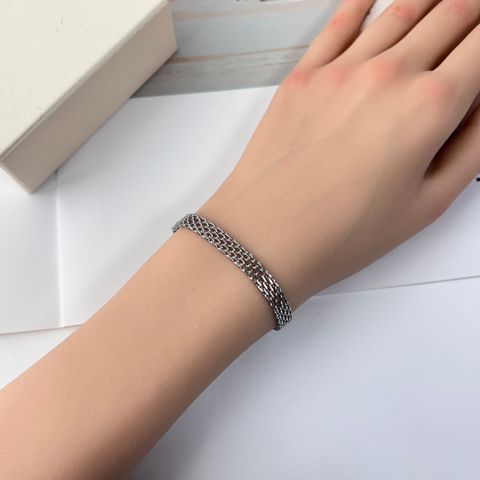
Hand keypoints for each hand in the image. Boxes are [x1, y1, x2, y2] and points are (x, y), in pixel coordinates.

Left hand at [198, 0, 479, 309]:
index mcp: (428, 107)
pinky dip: (364, 2)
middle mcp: (387, 75)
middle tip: (473, 18)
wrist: (265, 238)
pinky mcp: (303, 76)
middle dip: (470, 12)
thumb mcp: (427, 203)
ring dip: (431, 0)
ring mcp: (339, 70)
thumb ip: (472, 145)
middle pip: (449, 15)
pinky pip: (340, 21)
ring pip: (401, 10)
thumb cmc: (340, 234)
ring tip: (444, 2)